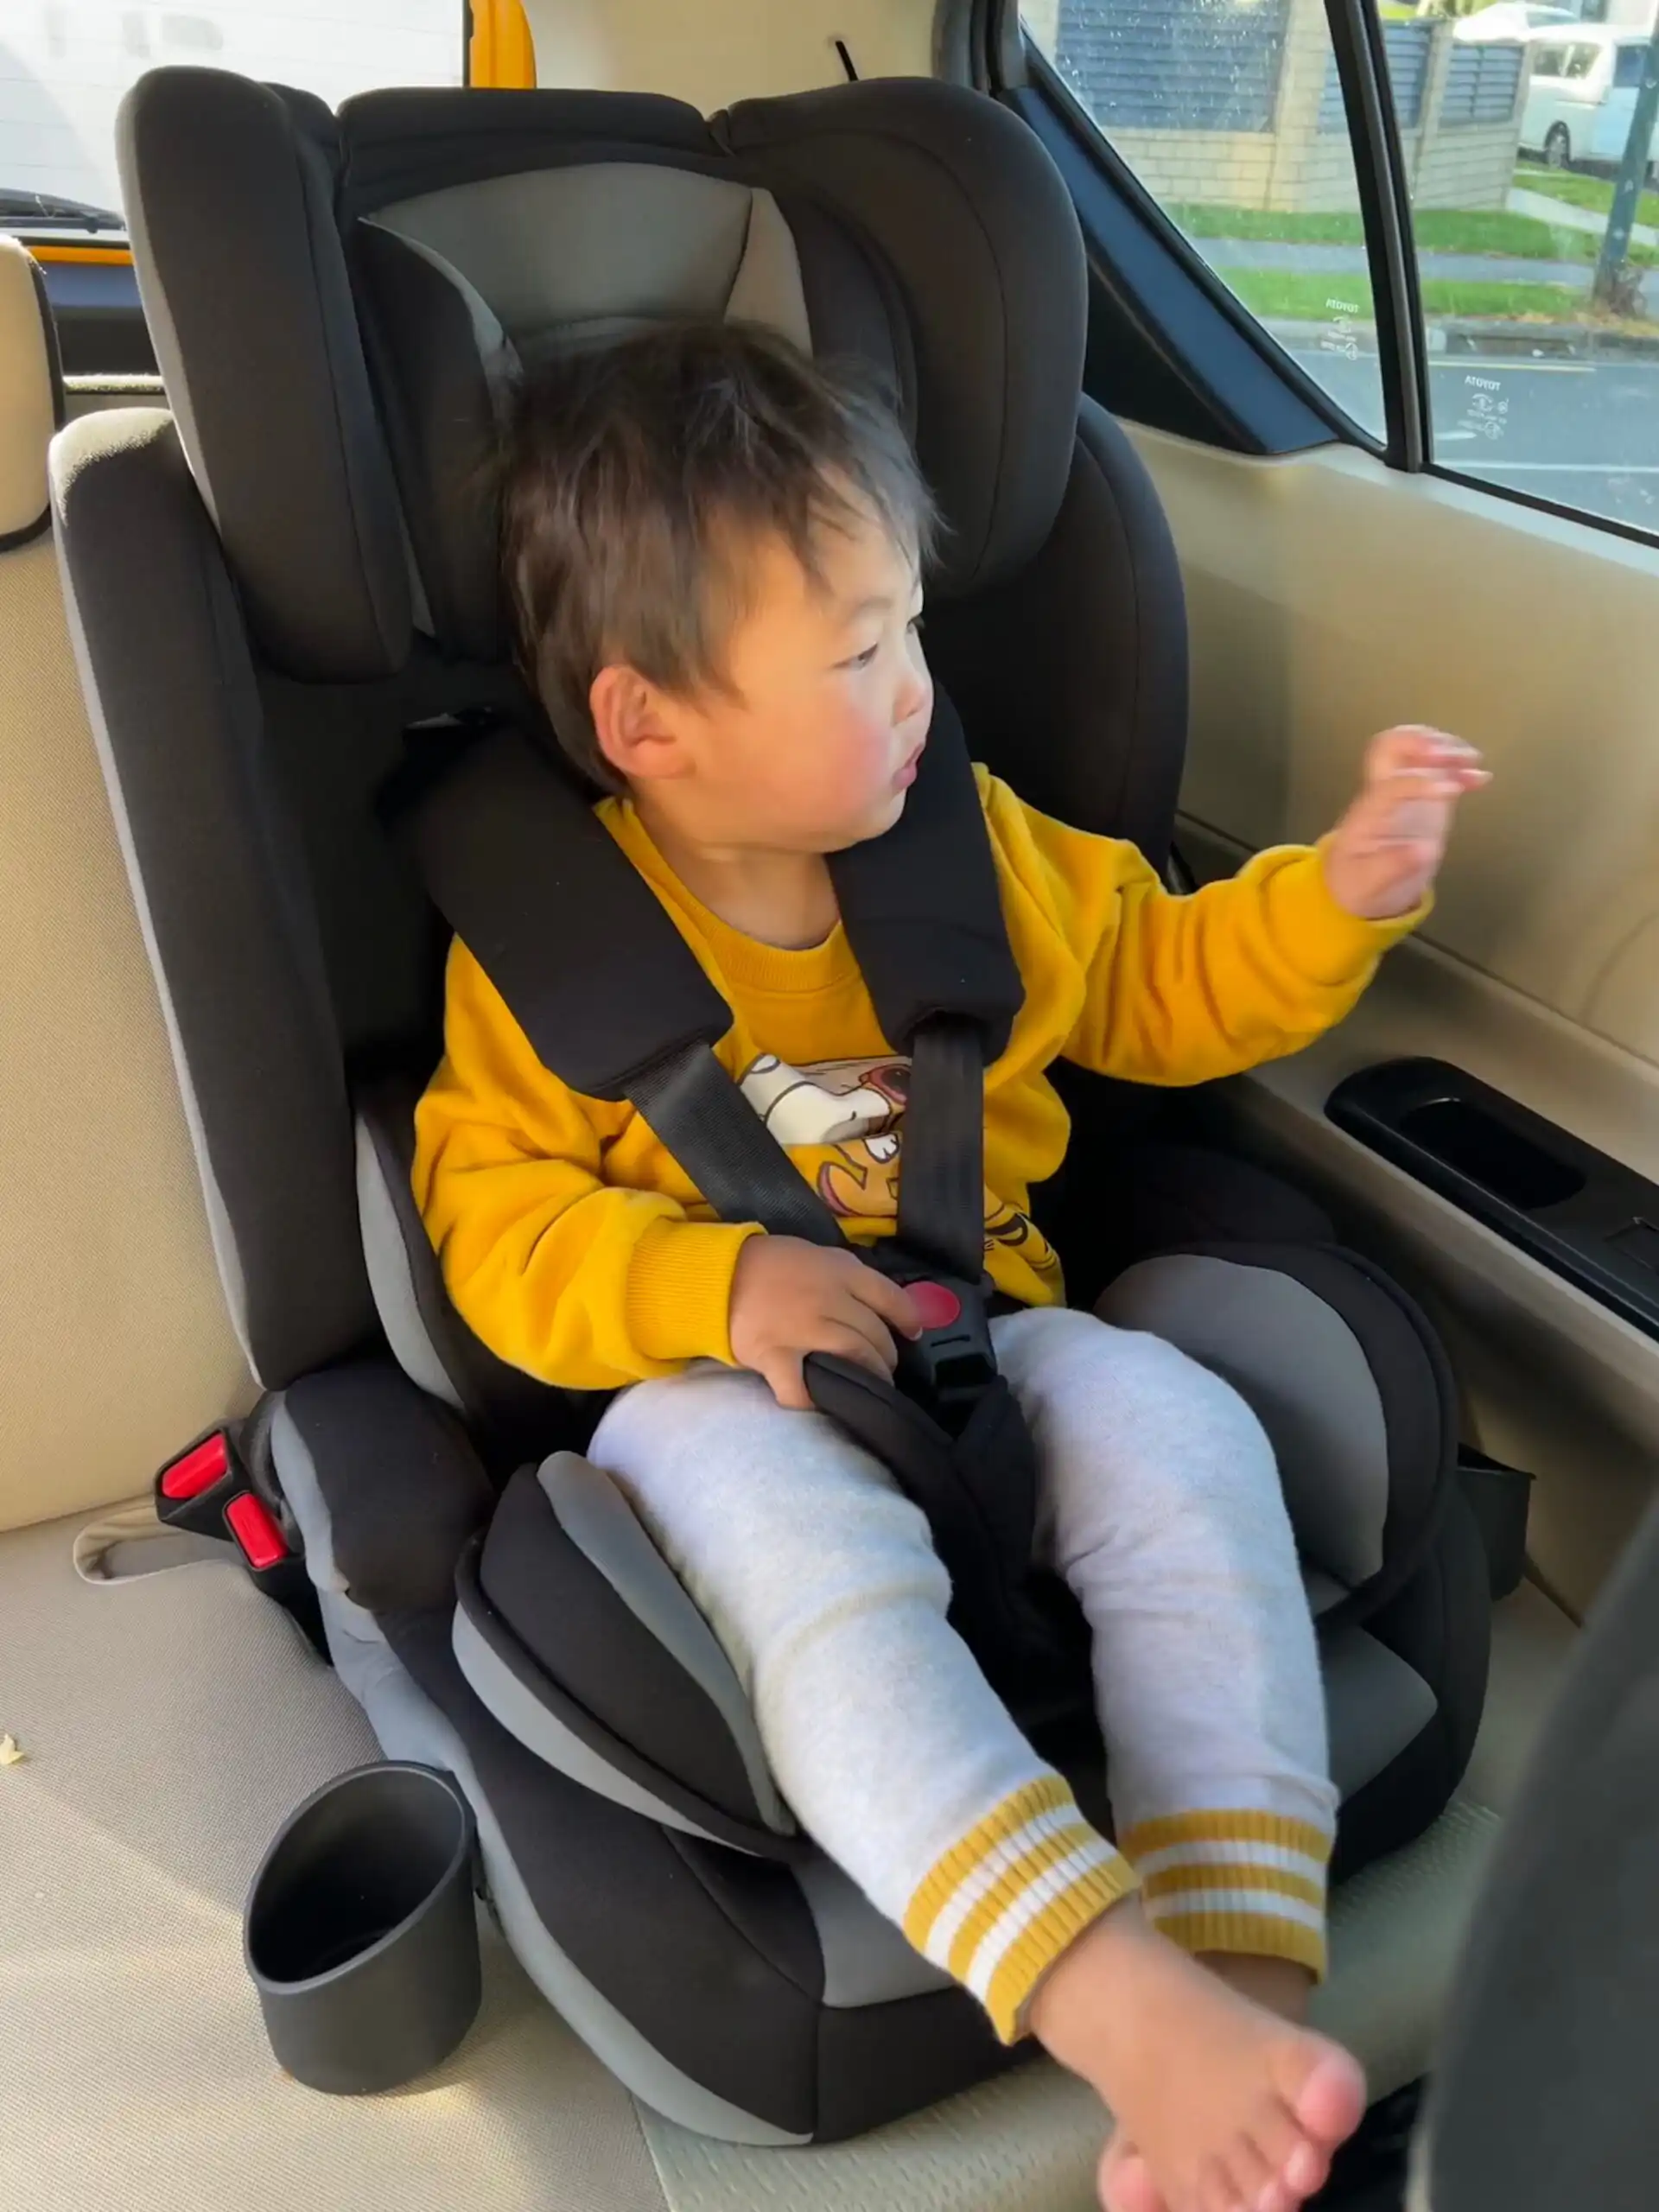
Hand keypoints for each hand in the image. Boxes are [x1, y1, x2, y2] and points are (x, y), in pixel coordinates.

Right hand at [728, 1236, 922, 1410]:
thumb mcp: (816, 1255)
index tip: (912, 1334)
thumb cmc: (771, 1263)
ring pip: (855, 1359)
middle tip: (883, 1367)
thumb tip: (883, 1304)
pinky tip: (819, 1403)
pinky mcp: (774, 1354)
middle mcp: (829, 1299)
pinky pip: (800, 1388)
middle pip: (875, 1336)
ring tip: (867, 1385)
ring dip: (868, 1377)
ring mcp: (802, 1329)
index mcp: (841, 1272)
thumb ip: (848, 1276)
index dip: (908, 1319)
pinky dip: (811, 1401)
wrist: (717, 1274)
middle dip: (886, 1357)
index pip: (891, 1298)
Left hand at [1322, 726, 1488, 921]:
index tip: (1450, 789)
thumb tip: (1425, 850)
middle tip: (1454, 756)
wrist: (1355, 884)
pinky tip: (1481, 777)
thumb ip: (1392, 868)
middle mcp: (1382, 793)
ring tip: (1473, 762)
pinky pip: (1436, 769)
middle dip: (1424, 743)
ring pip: (1416, 750)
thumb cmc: (1357, 883)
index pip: (1390, 785)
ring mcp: (1402, 790)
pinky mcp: (1422, 795)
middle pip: (1392, 747)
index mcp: (1367, 815)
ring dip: (1446, 749)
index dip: (1419, 781)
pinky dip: (1458, 765)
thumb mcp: (1367, 885)